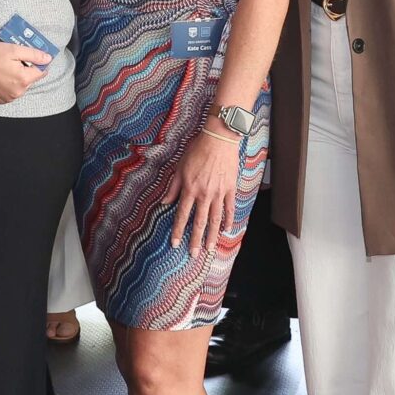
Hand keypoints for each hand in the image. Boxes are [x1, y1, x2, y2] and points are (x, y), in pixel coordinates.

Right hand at [0, 41, 50, 104]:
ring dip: (17, 77)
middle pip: (30, 79)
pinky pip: (10, 91)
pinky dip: (8, 84)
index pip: (41, 71)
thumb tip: (48, 58)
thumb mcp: (14, 50)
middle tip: (13, 59)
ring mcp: (8, 98)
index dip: (38, 62)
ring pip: (20, 86)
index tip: (31, 56)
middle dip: (26, 69)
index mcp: (24, 79)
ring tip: (3, 67)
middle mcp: (18, 92)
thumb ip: (33, 54)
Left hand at [166, 124, 243, 256]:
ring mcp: (218, 193)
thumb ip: (173, 187)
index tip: (175, 244)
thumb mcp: (179, 167)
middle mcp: (204, 195)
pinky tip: (226, 229)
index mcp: (189, 189)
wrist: (219, 139)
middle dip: (196, 240)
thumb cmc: (197, 150)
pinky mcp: (230, 189)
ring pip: (215, 219)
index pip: (182, 215)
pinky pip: (230, 208)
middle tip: (194, 255)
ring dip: (212, 236)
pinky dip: (228, 220)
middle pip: (199, 222)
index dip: (178, 231)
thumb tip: (164, 203)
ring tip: (210, 249)